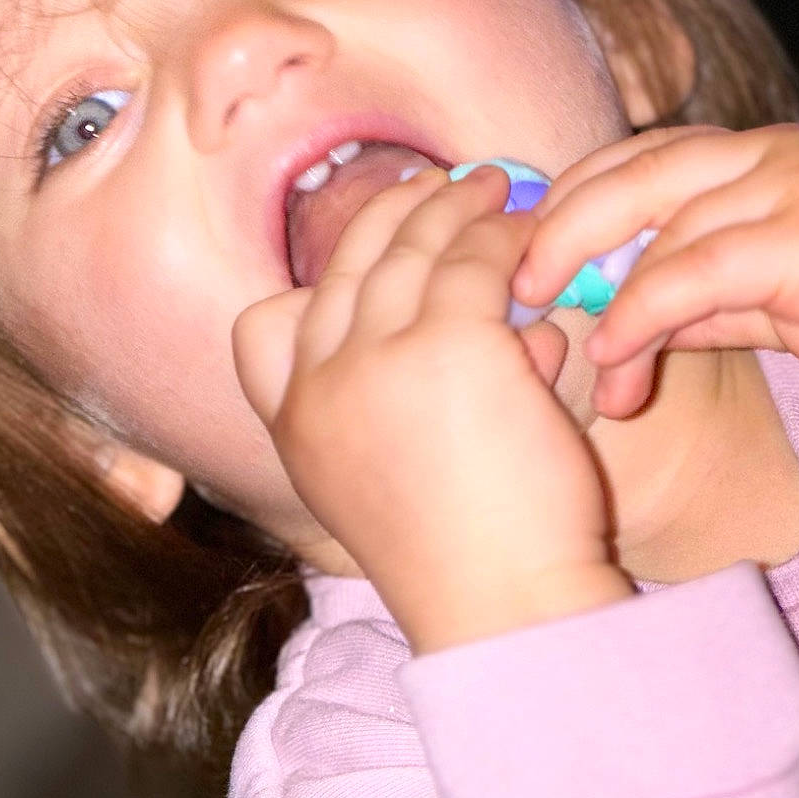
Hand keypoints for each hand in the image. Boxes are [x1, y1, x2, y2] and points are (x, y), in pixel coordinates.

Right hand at [233, 165, 631, 650]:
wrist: (507, 609)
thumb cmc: (477, 563)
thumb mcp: (408, 484)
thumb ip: (430, 399)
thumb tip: (518, 328)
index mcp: (295, 428)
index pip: (265, 326)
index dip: (316, 275)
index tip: (368, 246)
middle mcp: (321, 387)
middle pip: (344, 267)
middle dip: (392, 215)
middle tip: (438, 187)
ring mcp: (379, 360)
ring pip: (410, 251)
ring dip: (454, 209)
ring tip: (495, 188)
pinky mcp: (451, 343)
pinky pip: (476, 261)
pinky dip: (504, 236)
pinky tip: (532, 229)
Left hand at [512, 124, 798, 439]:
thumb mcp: (779, 296)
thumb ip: (704, 293)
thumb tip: (626, 320)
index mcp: (756, 154)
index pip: (633, 159)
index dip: (569, 203)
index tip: (523, 259)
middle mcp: (765, 154)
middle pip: (624, 173)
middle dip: (556, 232)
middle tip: (512, 292)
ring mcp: (788, 187)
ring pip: (652, 224)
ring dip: (599, 296)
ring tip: (574, 354)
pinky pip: (693, 272)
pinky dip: (644, 316)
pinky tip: (623, 363)